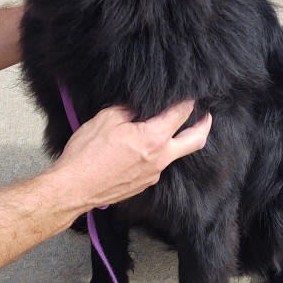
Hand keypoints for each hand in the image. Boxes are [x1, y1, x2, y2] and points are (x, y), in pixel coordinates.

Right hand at [56, 101, 211, 210]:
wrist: (74, 188)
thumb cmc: (87, 153)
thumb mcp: (106, 119)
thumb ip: (129, 109)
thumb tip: (140, 105)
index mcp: (153, 138)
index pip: (181, 114)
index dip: (188, 101)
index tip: (192, 94)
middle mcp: (160, 158)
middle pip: (195, 140)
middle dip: (204, 125)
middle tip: (207, 115)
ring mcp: (154, 174)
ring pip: (176, 154)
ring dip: (178, 141)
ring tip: (173, 129)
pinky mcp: (144, 184)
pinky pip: (159, 166)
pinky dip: (159, 154)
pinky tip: (146, 148)